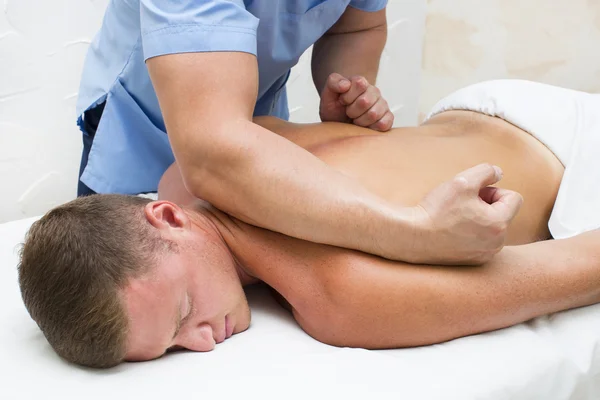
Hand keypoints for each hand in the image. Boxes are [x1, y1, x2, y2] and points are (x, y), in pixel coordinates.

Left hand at [319, 72, 393, 131]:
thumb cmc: (335, 108)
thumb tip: (346, 85)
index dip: (347, 96)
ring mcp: (382, 105)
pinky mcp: (388, 118)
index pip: (359, 84)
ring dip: (360, 121)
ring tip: (356, 120)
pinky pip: (384, 123)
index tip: (342, 101)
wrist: (339, 122)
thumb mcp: (328, 94)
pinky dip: (372, 128)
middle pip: (365, 102)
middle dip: (351, 111)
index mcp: (361, 82)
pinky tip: (365, 126)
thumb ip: (333, 82)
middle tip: (348, 113)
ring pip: (373, 114)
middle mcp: (374, 92)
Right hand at [408, 164, 523, 264]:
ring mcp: (486, 255)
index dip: (492, 190)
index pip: (513, 198)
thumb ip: (486, 171)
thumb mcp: (462, 181)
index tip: (471, 194)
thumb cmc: (437, 210)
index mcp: (499, 223)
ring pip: (492, 228)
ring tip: (455, 219)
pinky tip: (453, 232)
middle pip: (503, 213)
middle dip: (486, 205)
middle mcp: (497, 243)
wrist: (413, 237)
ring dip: (479, 219)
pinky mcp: (474, 261)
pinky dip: (472, 234)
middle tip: (461, 205)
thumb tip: (498, 173)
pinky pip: (482, 241)